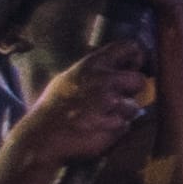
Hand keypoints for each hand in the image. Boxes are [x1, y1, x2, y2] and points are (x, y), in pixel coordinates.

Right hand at [8, 36, 152, 171]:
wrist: (43, 136)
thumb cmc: (54, 107)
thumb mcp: (70, 78)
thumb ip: (96, 70)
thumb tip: (122, 65)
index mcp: (93, 65)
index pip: (128, 47)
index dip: (136, 57)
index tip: (132, 67)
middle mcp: (104, 80)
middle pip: (139, 80)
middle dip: (132, 91)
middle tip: (117, 99)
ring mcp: (109, 103)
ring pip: (134, 107)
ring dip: (122, 114)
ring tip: (101, 118)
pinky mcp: (113, 125)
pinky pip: (126, 126)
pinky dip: (116, 130)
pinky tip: (98, 129)